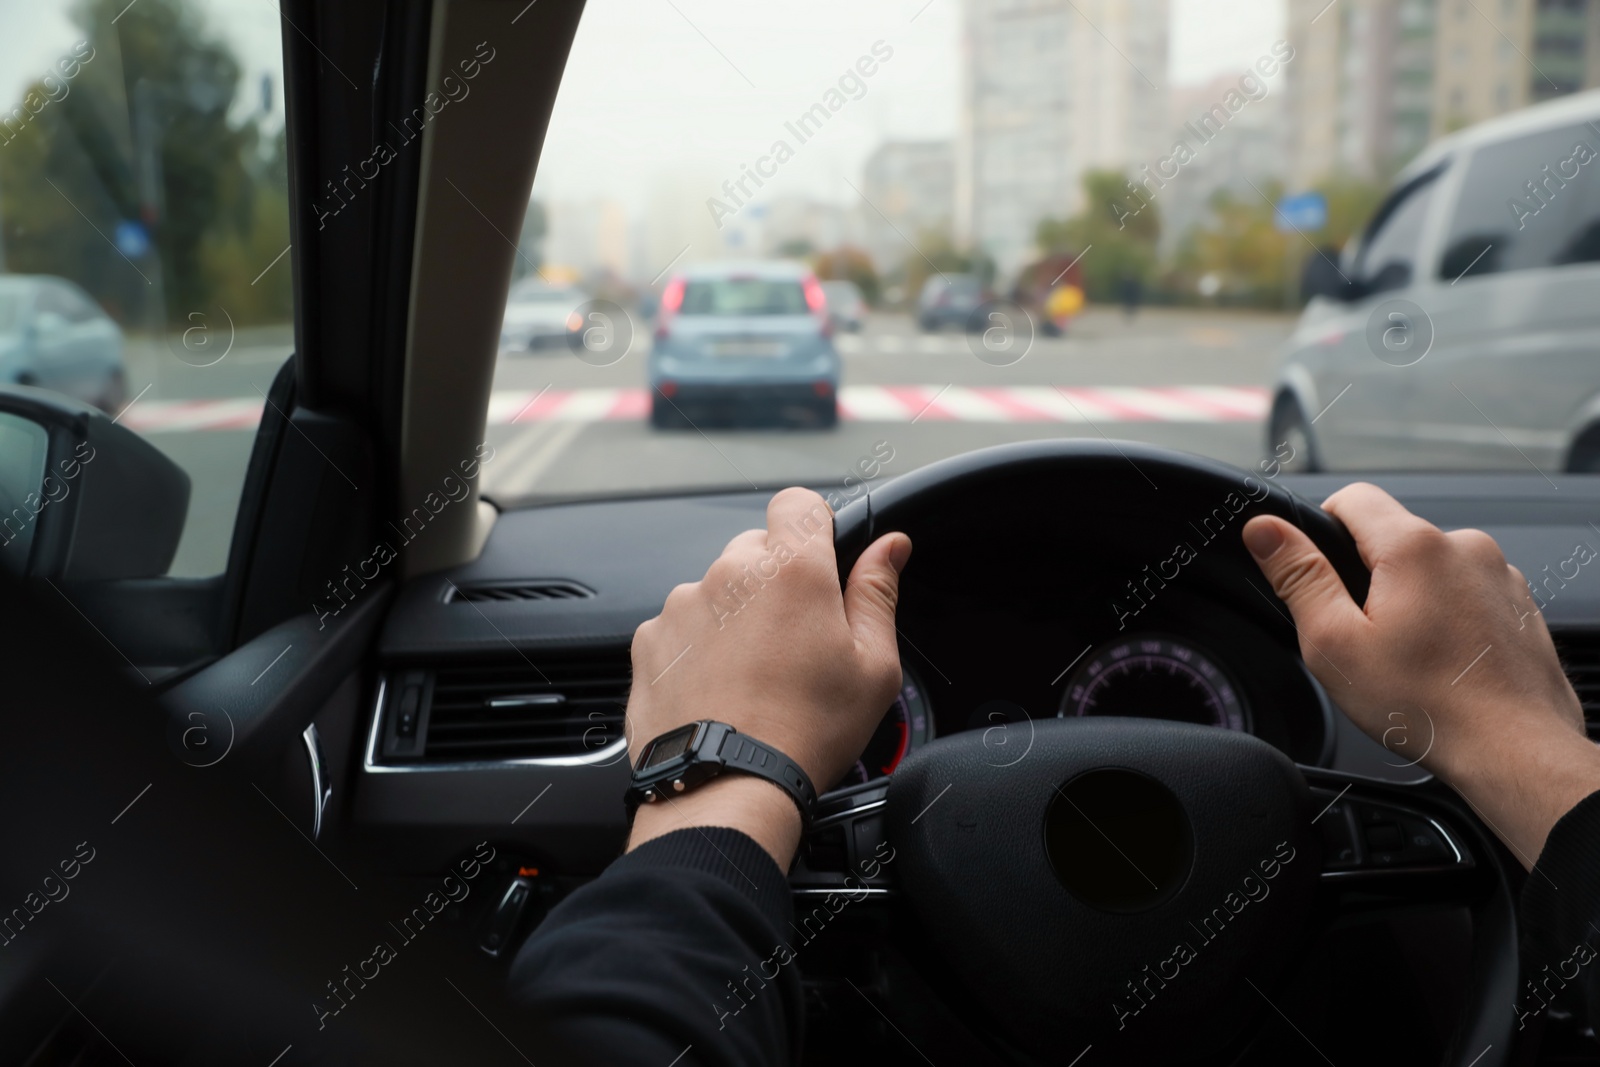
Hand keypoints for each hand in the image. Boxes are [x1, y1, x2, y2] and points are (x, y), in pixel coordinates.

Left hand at [625, 488, 911, 864]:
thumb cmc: (805, 733)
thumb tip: (889, 546)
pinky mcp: (651, 640)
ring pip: (718, 590)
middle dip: (777, 584)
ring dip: (736, 617)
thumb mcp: (873, 666)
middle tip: (798, 643)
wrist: (726, 788)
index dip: (814, 527)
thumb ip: (878, 592)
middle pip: (757, 550)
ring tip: (756, 677)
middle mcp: (730, 573)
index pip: (798, 503)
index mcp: (792, 570)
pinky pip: (682, 627)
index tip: (822, 562)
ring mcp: (683, 605)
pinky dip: (700, 648)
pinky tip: (721, 690)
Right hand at [1242, 483, 1599, 868]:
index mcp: (1414, 547)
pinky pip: (1465, 592)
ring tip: (1409, 657)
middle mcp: (1465, 547)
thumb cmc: (1428, 705)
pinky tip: (1442, 662)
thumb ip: (1298, 576)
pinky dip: (1447, 618)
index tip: (1319, 575)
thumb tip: (1264, 529)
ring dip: (1410, 599)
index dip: (1321, 529)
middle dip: (1367, 578)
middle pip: (1391, 537)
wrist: (1514, 751)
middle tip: (1363, 636)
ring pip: (1429, 567)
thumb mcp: (1334, 642)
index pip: (1352, 497)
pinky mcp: (1518, 605)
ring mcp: (1499, 575)